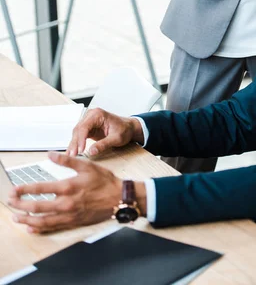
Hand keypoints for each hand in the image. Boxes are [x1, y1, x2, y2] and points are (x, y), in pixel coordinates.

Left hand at [7, 151, 121, 232]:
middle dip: (20, 205)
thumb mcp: (86, 166)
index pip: (40, 189)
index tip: (14, 190)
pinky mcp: (73, 222)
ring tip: (16, 217)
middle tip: (10, 203)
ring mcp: (69, 215)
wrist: (118, 198)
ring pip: (43, 220)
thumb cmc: (104, 181)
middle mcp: (66, 203)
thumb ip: (66, 160)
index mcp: (68, 187)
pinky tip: (32, 227)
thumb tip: (50, 154)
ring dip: (27, 220)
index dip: (25, 190)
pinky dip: (40, 228)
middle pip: (37, 207)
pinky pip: (53, 227)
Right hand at [67, 108, 143, 156]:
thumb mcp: (116, 138)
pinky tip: (73, 151)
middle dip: (74, 143)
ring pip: (77, 133)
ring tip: (70, 155)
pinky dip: (77, 144)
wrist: (128, 128)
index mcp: (98, 114)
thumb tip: (91, 152)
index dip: (80, 139)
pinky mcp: (88, 128)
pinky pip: (80, 136)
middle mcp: (91, 115)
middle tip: (72, 155)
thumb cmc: (124, 130)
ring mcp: (89, 121)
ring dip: (73, 144)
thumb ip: (104, 144)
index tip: (79, 150)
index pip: (84, 127)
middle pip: (78, 129)